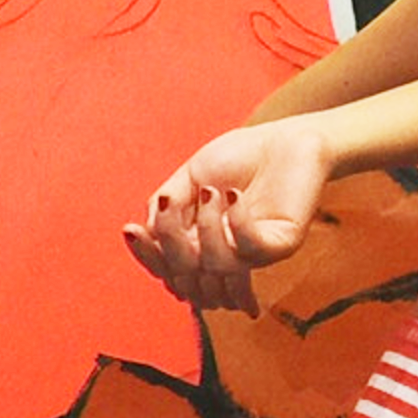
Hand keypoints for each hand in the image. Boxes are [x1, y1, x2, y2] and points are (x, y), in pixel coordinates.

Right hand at [124, 119, 331, 314]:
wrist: (286, 139)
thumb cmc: (239, 158)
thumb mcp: (189, 179)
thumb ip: (163, 208)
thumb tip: (144, 234)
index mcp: (204, 253)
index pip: (171, 274)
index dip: (148, 258)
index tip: (131, 230)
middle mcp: (228, 261)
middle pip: (188, 278)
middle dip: (169, 244)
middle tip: (169, 205)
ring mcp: (255, 257)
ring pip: (216, 267)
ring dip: (204, 227)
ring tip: (211, 192)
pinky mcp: (282, 245)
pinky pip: (250, 249)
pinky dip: (235, 221)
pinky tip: (233, 195)